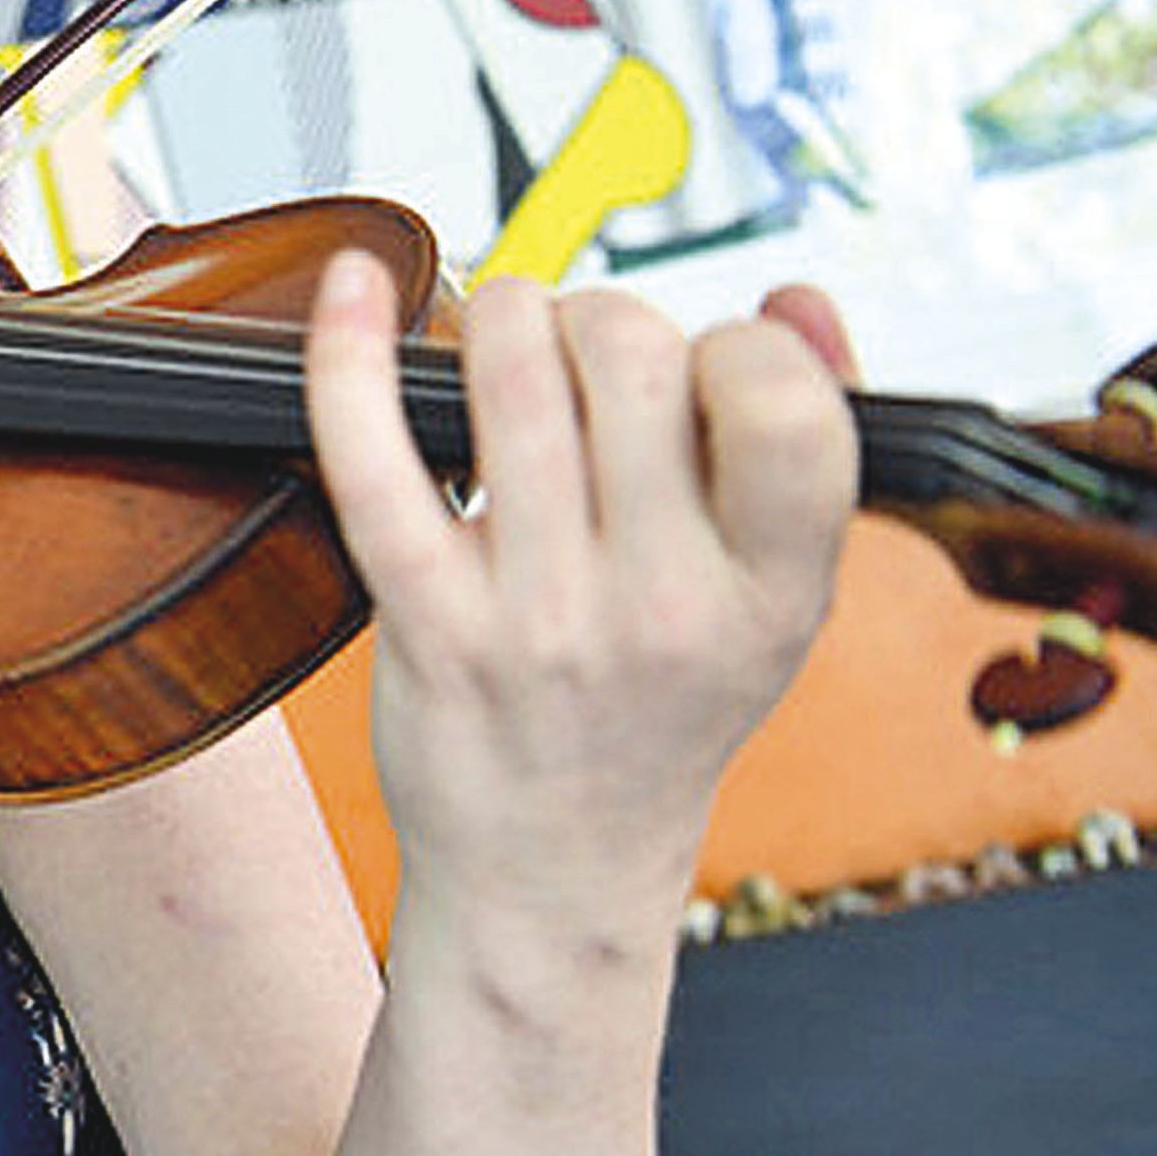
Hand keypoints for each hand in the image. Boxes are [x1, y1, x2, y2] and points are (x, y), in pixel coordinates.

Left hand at [301, 251, 859, 911]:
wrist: (551, 868)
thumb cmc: (660, 712)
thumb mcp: (773, 604)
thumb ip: (805, 447)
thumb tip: (798, 302)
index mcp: (775, 594)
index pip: (785, 405)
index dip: (738, 345)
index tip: (700, 365)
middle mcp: (663, 607)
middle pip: (631, 358)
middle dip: (599, 313)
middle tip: (580, 351)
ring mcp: (536, 615)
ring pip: (512, 377)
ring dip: (501, 313)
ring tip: (503, 332)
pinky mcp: (424, 619)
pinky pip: (373, 454)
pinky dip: (351, 350)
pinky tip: (353, 287)